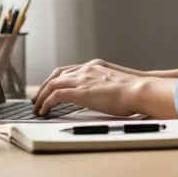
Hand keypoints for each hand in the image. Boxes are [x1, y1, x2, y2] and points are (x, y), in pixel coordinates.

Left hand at [33, 59, 177, 104]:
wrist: (139, 89)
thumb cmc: (134, 91)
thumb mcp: (116, 83)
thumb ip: (105, 86)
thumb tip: (102, 96)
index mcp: (95, 66)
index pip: (69, 70)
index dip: (56, 79)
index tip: (51, 87)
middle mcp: (87, 69)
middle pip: (57, 75)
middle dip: (45, 86)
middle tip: (38, 98)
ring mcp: (82, 79)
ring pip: (53, 84)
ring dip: (42, 96)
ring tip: (38, 107)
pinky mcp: (80, 91)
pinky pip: (55, 96)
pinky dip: (47, 103)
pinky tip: (44, 111)